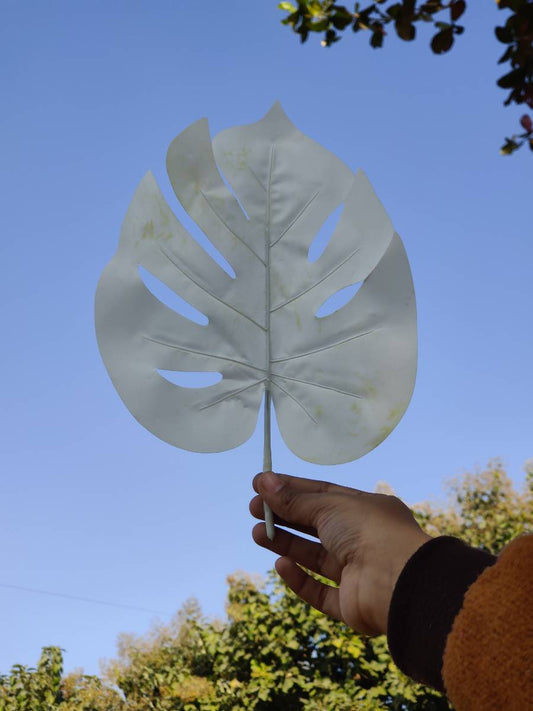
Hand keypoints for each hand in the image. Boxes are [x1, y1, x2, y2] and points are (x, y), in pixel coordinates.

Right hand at [250, 471, 431, 635]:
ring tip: (256, 534)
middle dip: (285, 516)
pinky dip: (300, 579)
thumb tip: (264, 482)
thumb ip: (295, 500)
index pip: (323, 495)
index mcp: (366, 510)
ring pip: (315, 557)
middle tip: (254, 509)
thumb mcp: (329, 506)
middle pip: (316, 526)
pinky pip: (320, 591)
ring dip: (286, 544)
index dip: (291, 489)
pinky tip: (280, 565)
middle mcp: (363, 539)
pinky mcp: (351, 603)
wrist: (399, 581)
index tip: (261, 484)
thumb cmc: (369, 531)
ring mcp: (358, 572)